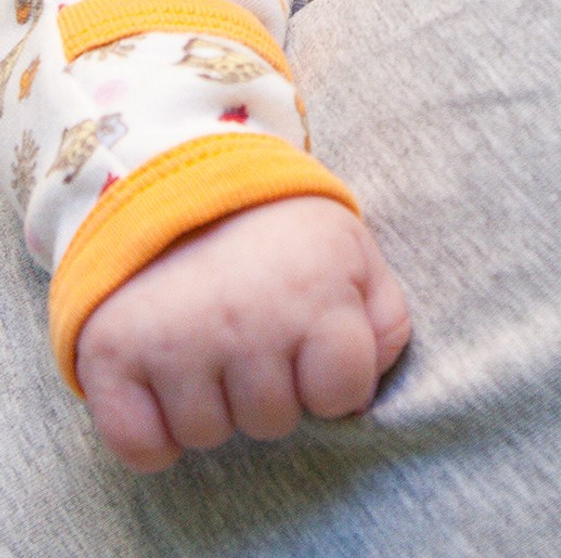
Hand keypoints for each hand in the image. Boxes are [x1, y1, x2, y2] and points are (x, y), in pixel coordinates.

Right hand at [75, 195, 411, 472]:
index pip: (342, 394)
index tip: (312, 344)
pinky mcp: (113, 354)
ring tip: (209, 342)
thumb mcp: (352, 251)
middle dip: (270, 389)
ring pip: (208, 435)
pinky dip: (152, 433)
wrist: (177, 176)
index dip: (332, 380)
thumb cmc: (279, 230)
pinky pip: (141, 447)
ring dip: (211, 404)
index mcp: (315, 289)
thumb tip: (363, 396)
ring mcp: (175, 338)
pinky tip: (165, 384)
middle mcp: (246, 319)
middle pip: (273, 421)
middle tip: (253, 332)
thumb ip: (383, 320)